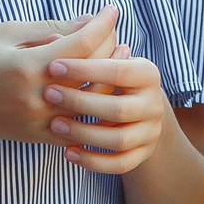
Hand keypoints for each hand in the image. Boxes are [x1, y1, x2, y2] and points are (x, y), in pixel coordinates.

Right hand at [0, 9, 121, 147]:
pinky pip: (79, 127)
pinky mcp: (38, 137)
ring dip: (109, 79)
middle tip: (113, 31)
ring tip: (116, 57)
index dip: (103, 24)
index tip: (111, 10)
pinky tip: (100, 91)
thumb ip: (51, 28)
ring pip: (93, 102)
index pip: (83, 43)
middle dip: (110, 47)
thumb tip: (89, 21)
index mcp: (27, 66)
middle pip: (94, 71)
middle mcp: (37, 97)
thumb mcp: (6, 33)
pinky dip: (94, 108)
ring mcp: (39, 121)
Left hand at [42, 41, 177, 176]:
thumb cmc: (110, 77)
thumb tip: (51, 38)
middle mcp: (154, 103)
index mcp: (148, 73)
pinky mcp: (143, 154)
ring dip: (83, 133)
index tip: (53, 66)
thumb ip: (80, 51)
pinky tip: (68, 153)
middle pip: (118, 109)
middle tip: (48, 94)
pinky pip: (120, 164)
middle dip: (80, 102)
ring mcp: (151, 131)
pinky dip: (93, 161)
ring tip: (54, 125)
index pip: (118, 71)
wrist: (137, 108)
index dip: (85, 69)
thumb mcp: (102, 61)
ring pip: (118, 140)